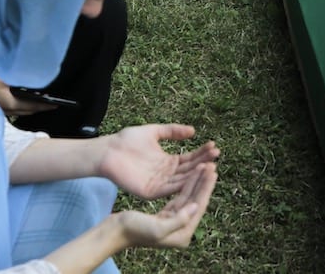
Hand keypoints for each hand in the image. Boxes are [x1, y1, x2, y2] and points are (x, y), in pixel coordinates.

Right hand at [0, 76, 56, 116]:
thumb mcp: (5, 74)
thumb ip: (22, 77)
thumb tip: (37, 76)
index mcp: (10, 104)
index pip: (32, 106)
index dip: (45, 106)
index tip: (56, 105)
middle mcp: (4, 110)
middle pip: (26, 110)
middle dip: (38, 106)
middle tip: (49, 101)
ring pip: (17, 110)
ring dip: (28, 105)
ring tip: (38, 97)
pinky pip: (9, 107)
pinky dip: (18, 103)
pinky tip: (20, 95)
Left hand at [100, 124, 219, 199]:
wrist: (108, 150)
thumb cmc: (126, 141)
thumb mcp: (154, 132)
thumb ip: (172, 131)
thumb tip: (193, 131)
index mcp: (167, 161)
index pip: (189, 159)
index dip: (201, 153)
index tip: (214, 145)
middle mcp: (165, 174)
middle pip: (189, 169)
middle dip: (203, 162)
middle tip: (216, 154)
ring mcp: (158, 184)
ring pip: (182, 180)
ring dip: (196, 174)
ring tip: (210, 164)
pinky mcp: (150, 192)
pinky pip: (169, 189)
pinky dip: (181, 183)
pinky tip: (193, 174)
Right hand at [117, 163, 216, 248]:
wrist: (115, 231)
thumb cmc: (133, 230)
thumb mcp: (157, 229)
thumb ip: (179, 220)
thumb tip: (196, 207)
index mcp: (182, 234)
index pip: (199, 205)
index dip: (206, 187)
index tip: (213, 170)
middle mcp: (181, 228)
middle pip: (197, 199)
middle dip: (204, 180)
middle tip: (214, 162)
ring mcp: (175, 221)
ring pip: (190, 195)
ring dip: (197, 179)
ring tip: (206, 163)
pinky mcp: (167, 214)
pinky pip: (181, 195)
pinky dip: (187, 182)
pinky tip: (193, 171)